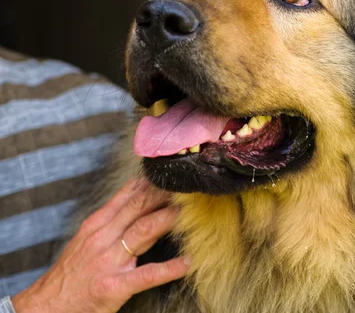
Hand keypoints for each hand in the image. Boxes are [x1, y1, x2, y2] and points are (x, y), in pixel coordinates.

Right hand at [11, 178, 188, 312]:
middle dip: (164, 195)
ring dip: (168, 219)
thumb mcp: (87, 238)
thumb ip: (113, 218)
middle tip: (188, 186)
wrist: (44, 307)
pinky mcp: (113, 286)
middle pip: (139, 207)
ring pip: (144, 231)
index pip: (129, 195)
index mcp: (97, 224)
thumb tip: (139, 197)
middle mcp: (102, 237)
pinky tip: (187, 263)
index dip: (153, 183)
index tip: (173, 174)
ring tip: (191, 214)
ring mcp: (108, 261)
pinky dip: (169, 269)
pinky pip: (147, 275)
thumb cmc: (72, 272)